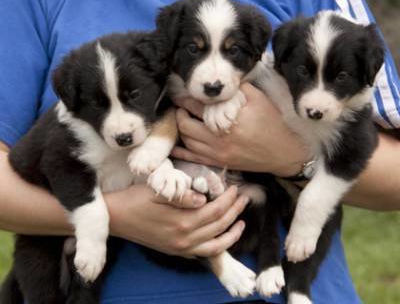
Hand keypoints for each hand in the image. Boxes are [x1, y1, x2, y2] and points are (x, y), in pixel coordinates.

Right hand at [106, 185, 248, 257]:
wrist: (116, 218)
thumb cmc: (136, 199)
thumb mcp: (157, 191)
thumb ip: (182, 195)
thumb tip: (204, 198)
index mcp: (181, 221)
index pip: (215, 211)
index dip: (227, 199)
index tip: (234, 188)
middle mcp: (184, 238)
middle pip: (219, 226)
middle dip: (234, 211)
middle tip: (243, 198)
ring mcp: (181, 247)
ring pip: (215, 245)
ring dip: (232, 234)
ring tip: (241, 222)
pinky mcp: (176, 251)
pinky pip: (203, 254)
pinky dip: (218, 247)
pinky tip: (223, 237)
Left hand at [172, 83, 309, 176]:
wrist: (283, 153)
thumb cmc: (272, 124)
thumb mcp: (260, 99)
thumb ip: (239, 88)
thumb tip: (222, 79)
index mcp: (229, 119)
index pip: (198, 105)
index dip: (186, 97)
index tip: (180, 90)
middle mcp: (220, 138)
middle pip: (187, 124)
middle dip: (179, 112)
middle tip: (180, 104)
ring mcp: (218, 153)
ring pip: (187, 141)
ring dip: (180, 129)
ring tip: (181, 118)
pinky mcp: (220, 163)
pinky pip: (194, 159)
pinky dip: (181, 153)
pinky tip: (174, 148)